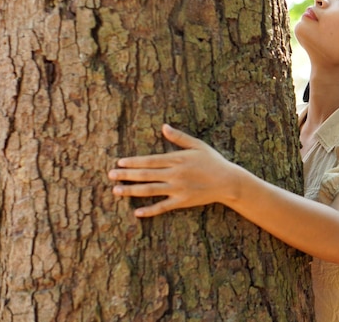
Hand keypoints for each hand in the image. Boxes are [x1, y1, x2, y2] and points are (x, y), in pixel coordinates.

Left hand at [109, 124, 239, 216]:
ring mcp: (177, 189)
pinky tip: (137, 212)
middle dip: (126, 175)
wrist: (228, 182)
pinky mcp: (182, 201)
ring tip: (116, 191)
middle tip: (110, 175)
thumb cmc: (213, 161)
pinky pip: (163, 207)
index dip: (133, 162)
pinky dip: (149, 210)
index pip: (149, 160)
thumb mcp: (198, 145)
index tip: (119, 162)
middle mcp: (174, 174)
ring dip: (131, 191)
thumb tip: (164, 126)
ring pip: (150, 190)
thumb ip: (179, 137)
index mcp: (177, 159)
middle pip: (145, 175)